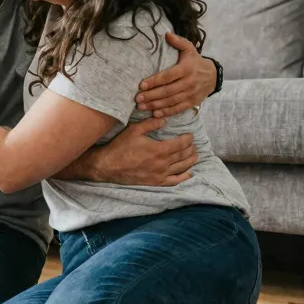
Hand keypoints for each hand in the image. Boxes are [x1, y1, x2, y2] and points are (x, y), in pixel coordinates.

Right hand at [57, 117, 196, 185]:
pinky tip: (189, 173)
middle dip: (191, 148)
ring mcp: (160, 174)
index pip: (181, 144)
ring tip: (195, 155)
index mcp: (159, 149)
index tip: (190, 135)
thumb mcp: (134, 130)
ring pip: (182, 167)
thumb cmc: (120, 146)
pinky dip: (184, 177)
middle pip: (184, 155)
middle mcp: (162, 163)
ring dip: (191, 160)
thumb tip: (165, 120)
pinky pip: (174, 181)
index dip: (188, 139)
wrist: (108, 166)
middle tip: (193, 144)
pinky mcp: (155, 182)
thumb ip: (151, 124)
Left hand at [135, 32, 216, 117]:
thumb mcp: (189, 49)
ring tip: (142, 107)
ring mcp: (191, 94)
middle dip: (151, 96)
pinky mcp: (192, 102)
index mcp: (186, 69)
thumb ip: (178, 42)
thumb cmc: (195, 61)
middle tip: (137, 99)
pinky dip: (167, 112)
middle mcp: (189, 82)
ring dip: (155, 105)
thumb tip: (166, 34)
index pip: (168, 76)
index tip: (141, 85)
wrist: (213, 76)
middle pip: (167, 91)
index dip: (154, 81)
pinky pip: (178, 108)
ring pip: (171, 101)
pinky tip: (155, 114)